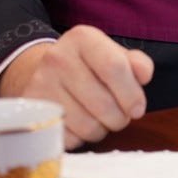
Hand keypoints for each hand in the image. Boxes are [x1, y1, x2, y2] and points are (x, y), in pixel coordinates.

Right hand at [0, 25, 154, 148]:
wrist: (39, 71)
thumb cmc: (86, 65)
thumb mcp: (111, 54)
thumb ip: (135, 63)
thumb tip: (144, 75)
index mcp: (82, 38)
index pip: (114, 68)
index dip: (132, 93)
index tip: (138, 108)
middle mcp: (58, 58)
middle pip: (103, 103)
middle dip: (120, 117)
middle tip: (120, 115)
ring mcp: (41, 86)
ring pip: (88, 126)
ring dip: (102, 129)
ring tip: (100, 118)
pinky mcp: (34, 112)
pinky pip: (70, 138)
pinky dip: (81, 138)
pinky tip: (80, 123)